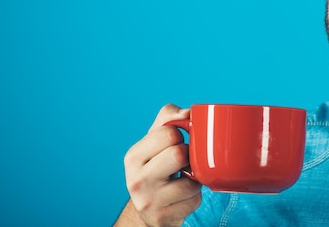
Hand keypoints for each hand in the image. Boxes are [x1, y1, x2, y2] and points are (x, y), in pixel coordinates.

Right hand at [118, 104, 201, 226]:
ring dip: (194, 180)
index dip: (179, 136)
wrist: (148, 207)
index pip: (169, 133)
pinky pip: (194, 200)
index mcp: (133, 156)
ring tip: (183, 179)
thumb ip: (169, 117)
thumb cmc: (157, 165)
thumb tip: (188, 112)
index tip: (175, 144)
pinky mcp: (161, 218)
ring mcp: (148, 201)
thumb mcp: (155, 139)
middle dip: (188, 156)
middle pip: (179, 154)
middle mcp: (136, 179)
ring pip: (190, 181)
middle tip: (182, 163)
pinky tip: (182, 196)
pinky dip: (194, 197)